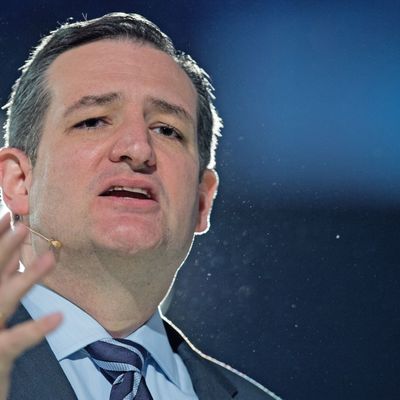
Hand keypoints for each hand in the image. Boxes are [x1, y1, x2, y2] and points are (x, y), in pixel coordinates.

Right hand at [0, 213, 61, 398]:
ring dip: (27, 278)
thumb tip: (16, 257)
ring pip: (2, 302)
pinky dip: (35, 329)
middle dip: (3, 248)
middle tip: (23, 223)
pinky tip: (58, 317)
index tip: (8, 215)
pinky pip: (15, 341)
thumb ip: (5, 280)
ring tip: (51, 258)